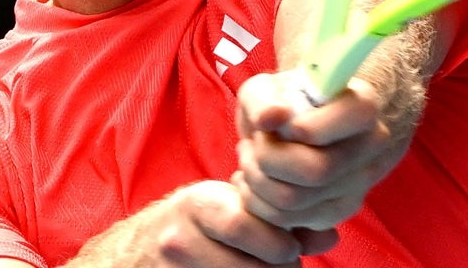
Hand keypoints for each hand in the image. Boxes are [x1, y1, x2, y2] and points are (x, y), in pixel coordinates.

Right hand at [150, 181, 338, 266]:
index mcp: (197, 205)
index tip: (289, 249)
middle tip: (287, 267)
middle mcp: (179, 239)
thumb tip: (330, 237)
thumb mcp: (229, 208)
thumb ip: (279, 219)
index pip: (242, 225)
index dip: (277, 243)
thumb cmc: (196, 223)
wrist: (137, 252)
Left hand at [233, 70, 412, 231]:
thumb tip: (269, 119)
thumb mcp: (267, 86)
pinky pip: (289, 221)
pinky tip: (260, 179)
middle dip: (267, 160)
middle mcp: (371, 147)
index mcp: (362, 106)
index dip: (292, 130)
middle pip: (313, 171)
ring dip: (258, 182)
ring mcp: (360, 183)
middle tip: (253, 145)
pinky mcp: (339, 211)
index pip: (329, 131)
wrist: (303, 121)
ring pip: (295, 201)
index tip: (274, 123)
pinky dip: (261, 203)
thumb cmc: (285, 100)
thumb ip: (264, 99)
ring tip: (251, 160)